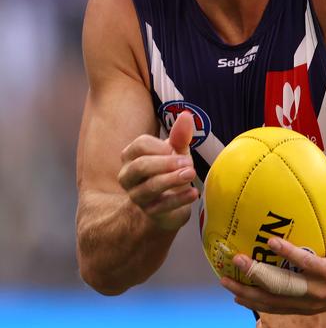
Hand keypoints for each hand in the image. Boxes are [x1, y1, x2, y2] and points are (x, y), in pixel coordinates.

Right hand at [117, 111, 198, 230]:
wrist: (171, 201)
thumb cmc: (170, 171)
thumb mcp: (176, 152)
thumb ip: (180, 136)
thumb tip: (186, 115)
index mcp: (132, 156)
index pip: (139, 145)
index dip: (159, 146)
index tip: (175, 149)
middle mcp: (129, 176)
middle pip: (140, 166)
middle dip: (166, 163)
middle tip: (188, 162)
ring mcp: (137, 195)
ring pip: (149, 187)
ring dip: (172, 179)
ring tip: (191, 173)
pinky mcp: (150, 212)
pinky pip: (162, 206)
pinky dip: (179, 199)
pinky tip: (193, 193)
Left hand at [220, 178, 325, 312]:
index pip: (306, 263)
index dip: (288, 253)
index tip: (269, 241)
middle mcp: (320, 292)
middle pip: (283, 287)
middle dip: (257, 275)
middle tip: (238, 261)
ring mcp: (312, 303)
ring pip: (276, 303)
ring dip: (250, 294)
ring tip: (228, 282)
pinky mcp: (308, 309)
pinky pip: (280, 308)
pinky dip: (259, 304)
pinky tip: (241, 297)